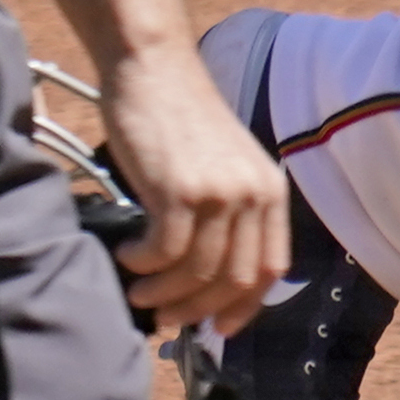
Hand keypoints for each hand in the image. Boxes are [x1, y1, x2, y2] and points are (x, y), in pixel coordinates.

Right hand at [97, 39, 291, 333]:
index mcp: (270, 190)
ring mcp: (220, 191)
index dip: (245, 306)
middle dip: (197, 309)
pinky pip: (164, 252)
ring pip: (198, 272)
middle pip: (234, 279)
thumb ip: (226, 215)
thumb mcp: (221, 167)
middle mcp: (254, 193)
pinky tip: (128, 253)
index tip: (216, 329)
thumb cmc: (179, 121)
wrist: (155, 70)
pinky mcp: (181, 189)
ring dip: (163, 292)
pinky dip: (143, 264)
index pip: (270, 267)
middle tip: (164, 316)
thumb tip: (204, 280)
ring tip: (138, 288)